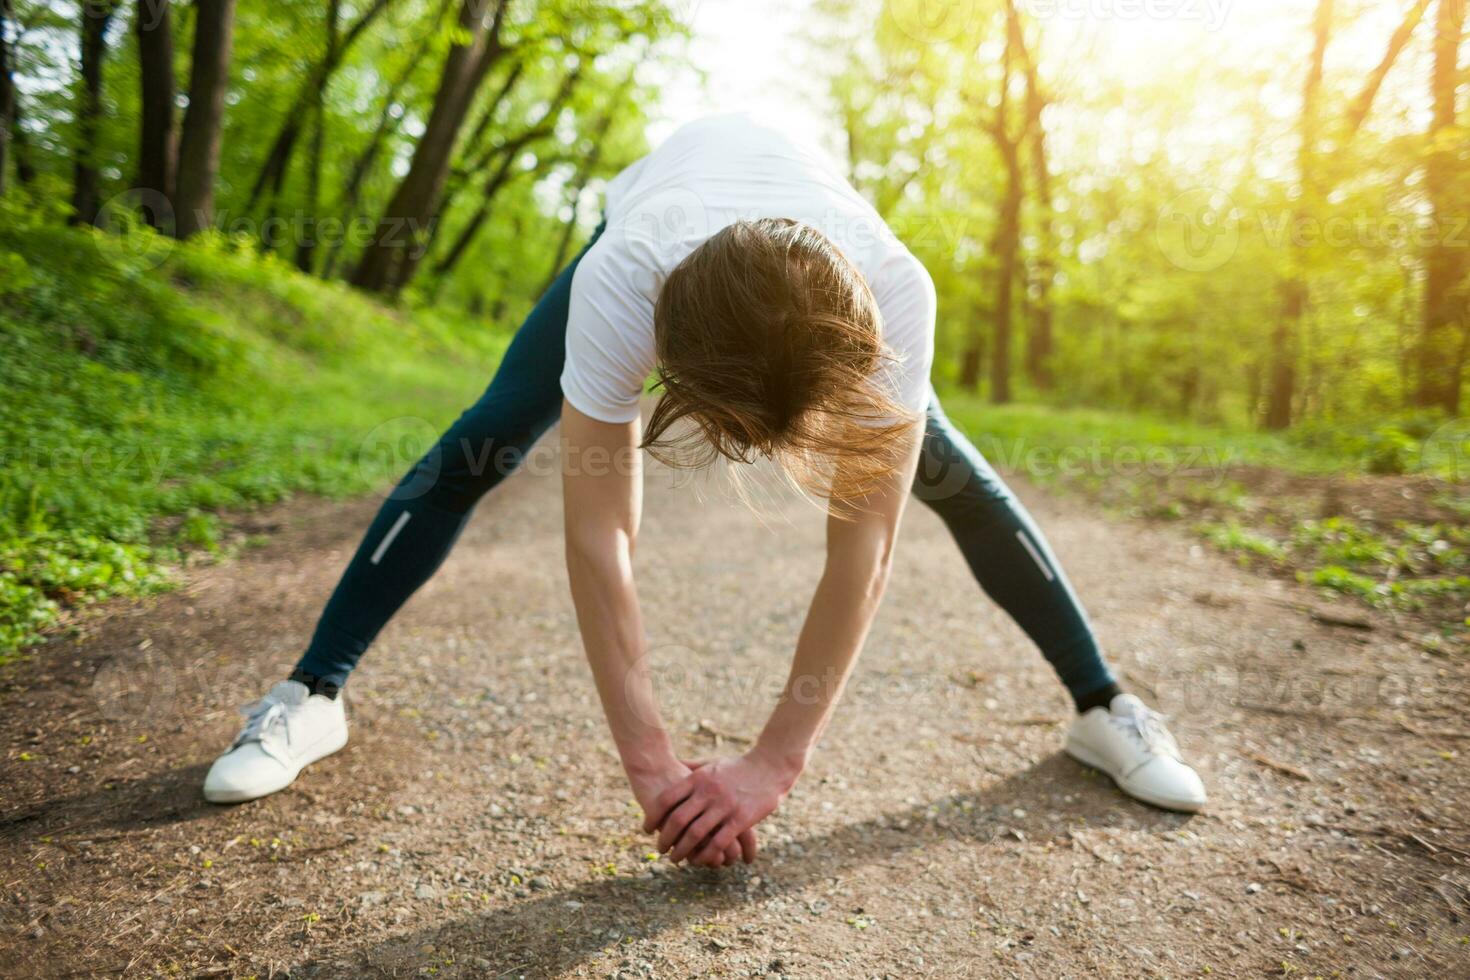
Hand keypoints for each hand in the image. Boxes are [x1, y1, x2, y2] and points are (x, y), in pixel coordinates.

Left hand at [645, 749, 798, 866]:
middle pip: (677, 820)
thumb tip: (674, 765)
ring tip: (676, 859)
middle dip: (665, 838)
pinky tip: (700, 860)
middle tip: (660, 849)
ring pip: (695, 835)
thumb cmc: (739, 766)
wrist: (770, 765)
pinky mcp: (740, 819)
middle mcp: (708, 792)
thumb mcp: (712, 763)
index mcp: (698, 778)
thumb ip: (693, 768)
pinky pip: (718, 843)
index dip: (653, 817)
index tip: (647, 829)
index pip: (666, 800)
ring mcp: (724, 806)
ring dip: (682, 851)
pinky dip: (706, 854)